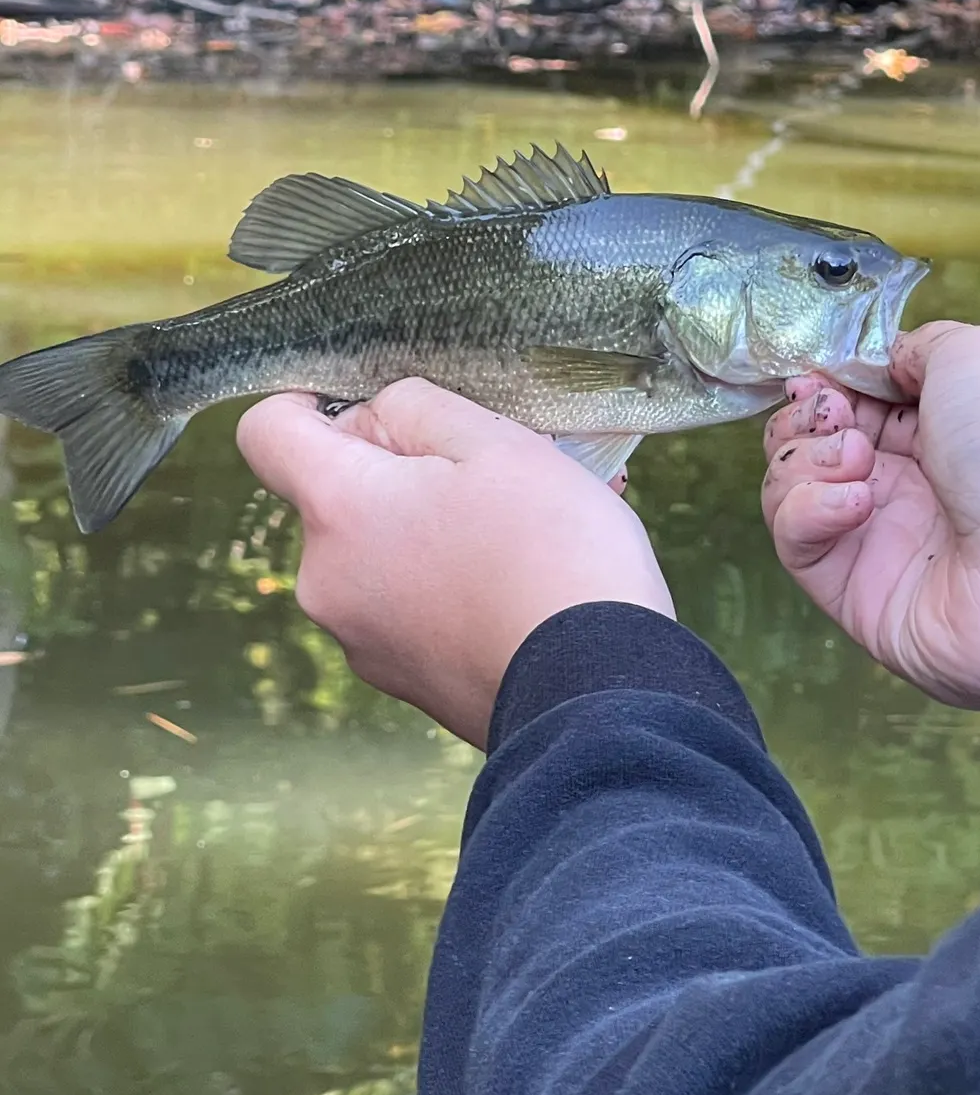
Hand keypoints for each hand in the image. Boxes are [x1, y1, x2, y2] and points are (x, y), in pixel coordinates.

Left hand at [237, 379, 673, 747]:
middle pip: (342, 494)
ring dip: (445, 525)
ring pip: (388, 549)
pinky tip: (531, 578)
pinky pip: (416, 603)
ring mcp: (363, 640)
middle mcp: (326, 581)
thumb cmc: (551, 554)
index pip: (267, 433)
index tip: (368, 404)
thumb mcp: (496, 442)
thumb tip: (380, 421)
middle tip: (502, 467)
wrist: (598, 694)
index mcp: (337, 511)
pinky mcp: (407, 680)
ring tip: (537, 526)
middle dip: (412, 470)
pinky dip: (459, 580)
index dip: (308, 400)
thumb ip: (419, 407)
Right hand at [762, 322, 979, 769]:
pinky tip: (857, 502)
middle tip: (835, 413)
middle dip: (807, 415)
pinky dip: (807, 510)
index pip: (854, 400)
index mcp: (943, 427)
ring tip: (857, 459)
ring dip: (806, 459)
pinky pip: (797, 544)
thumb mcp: (976, 353)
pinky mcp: (856, 596)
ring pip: (791, 489)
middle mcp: (910, 485)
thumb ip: (913, 349)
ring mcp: (881, 542)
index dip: (826, 382)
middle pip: (813, 441)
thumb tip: (874, 365)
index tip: (818, 375)